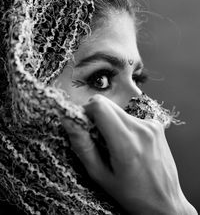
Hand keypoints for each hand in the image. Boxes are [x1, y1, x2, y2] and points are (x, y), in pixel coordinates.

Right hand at [62, 95, 196, 214]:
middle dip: (96, 115)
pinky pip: (131, 116)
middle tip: (97, 136)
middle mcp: (141, 129)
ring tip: (115, 144)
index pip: (99, 106)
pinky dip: (124, 125)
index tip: (84, 124)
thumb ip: (83, 146)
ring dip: (111, 121)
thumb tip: (69, 121)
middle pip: (107, 104)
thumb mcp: (101, 175)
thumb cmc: (133, 194)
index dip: (86, 111)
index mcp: (126, 143)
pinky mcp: (156, 125)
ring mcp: (151, 125)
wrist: (165, 201)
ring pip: (118, 110)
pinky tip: (129, 143)